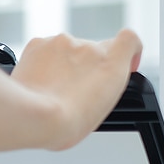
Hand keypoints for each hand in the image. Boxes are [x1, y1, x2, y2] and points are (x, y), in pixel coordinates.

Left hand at [10, 28, 142, 150]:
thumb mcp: (102, 109)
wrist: (35, 118)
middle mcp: (88, 48)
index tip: (122, 63)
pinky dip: (42, 64)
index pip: (128, 41)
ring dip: (62, 66)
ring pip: (66, 51)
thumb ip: (104, 86)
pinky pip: (44, 51)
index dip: (126, 52)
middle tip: (73, 90)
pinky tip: (38, 84)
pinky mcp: (38, 44)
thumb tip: (96, 84)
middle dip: (85, 68)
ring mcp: (62, 43)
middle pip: (92, 51)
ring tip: (52, 91)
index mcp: (111, 64)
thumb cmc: (66, 123)